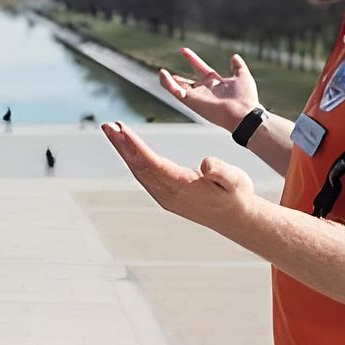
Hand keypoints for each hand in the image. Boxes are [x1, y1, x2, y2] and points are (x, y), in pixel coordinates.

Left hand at [101, 120, 255, 230]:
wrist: (235, 218)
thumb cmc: (236, 194)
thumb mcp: (236, 180)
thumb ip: (221, 172)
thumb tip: (205, 164)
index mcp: (182, 186)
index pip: (152, 163)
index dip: (135, 146)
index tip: (121, 130)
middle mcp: (168, 193)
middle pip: (139, 166)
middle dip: (122, 145)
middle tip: (107, 125)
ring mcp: (164, 196)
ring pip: (139, 170)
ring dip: (124, 150)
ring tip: (112, 130)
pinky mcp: (165, 195)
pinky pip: (144, 174)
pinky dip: (133, 158)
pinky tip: (126, 147)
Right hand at [160, 47, 258, 132]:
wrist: (244, 113)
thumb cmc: (245, 98)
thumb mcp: (242, 76)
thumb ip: (238, 66)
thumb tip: (234, 56)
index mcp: (214, 83)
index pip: (199, 68)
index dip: (191, 59)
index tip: (183, 50)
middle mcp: (204, 90)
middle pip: (186, 82)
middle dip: (176, 78)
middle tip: (163, 72)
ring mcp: (196, 96)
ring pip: (178, 88)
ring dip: (168, 81)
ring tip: (161, 72)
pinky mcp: (191, 100)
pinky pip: (175, 91)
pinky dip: (167, 83)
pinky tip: (162, 74)